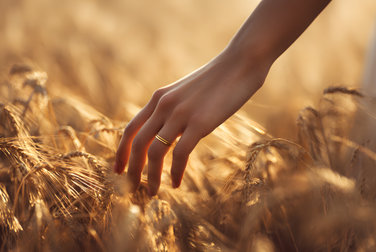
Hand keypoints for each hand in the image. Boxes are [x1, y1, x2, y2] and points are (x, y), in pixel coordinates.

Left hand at [114, 50, 269, 194]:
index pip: (131, 129)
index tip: (118, 170)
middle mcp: (164, 105)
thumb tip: (170, 129)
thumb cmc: (218, 79)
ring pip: (154, 152)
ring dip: (151, 177)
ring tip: (152, 192)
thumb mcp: (187, 92)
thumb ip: (174, 108)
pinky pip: (179, 154)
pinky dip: (174, 173)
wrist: (240, 63)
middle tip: (131, 188)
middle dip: (131, 170)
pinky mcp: (199, 122)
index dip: (121, 152)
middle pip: (137, 144)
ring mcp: (180, 114)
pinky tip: (176, 183)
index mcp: (159, 98)